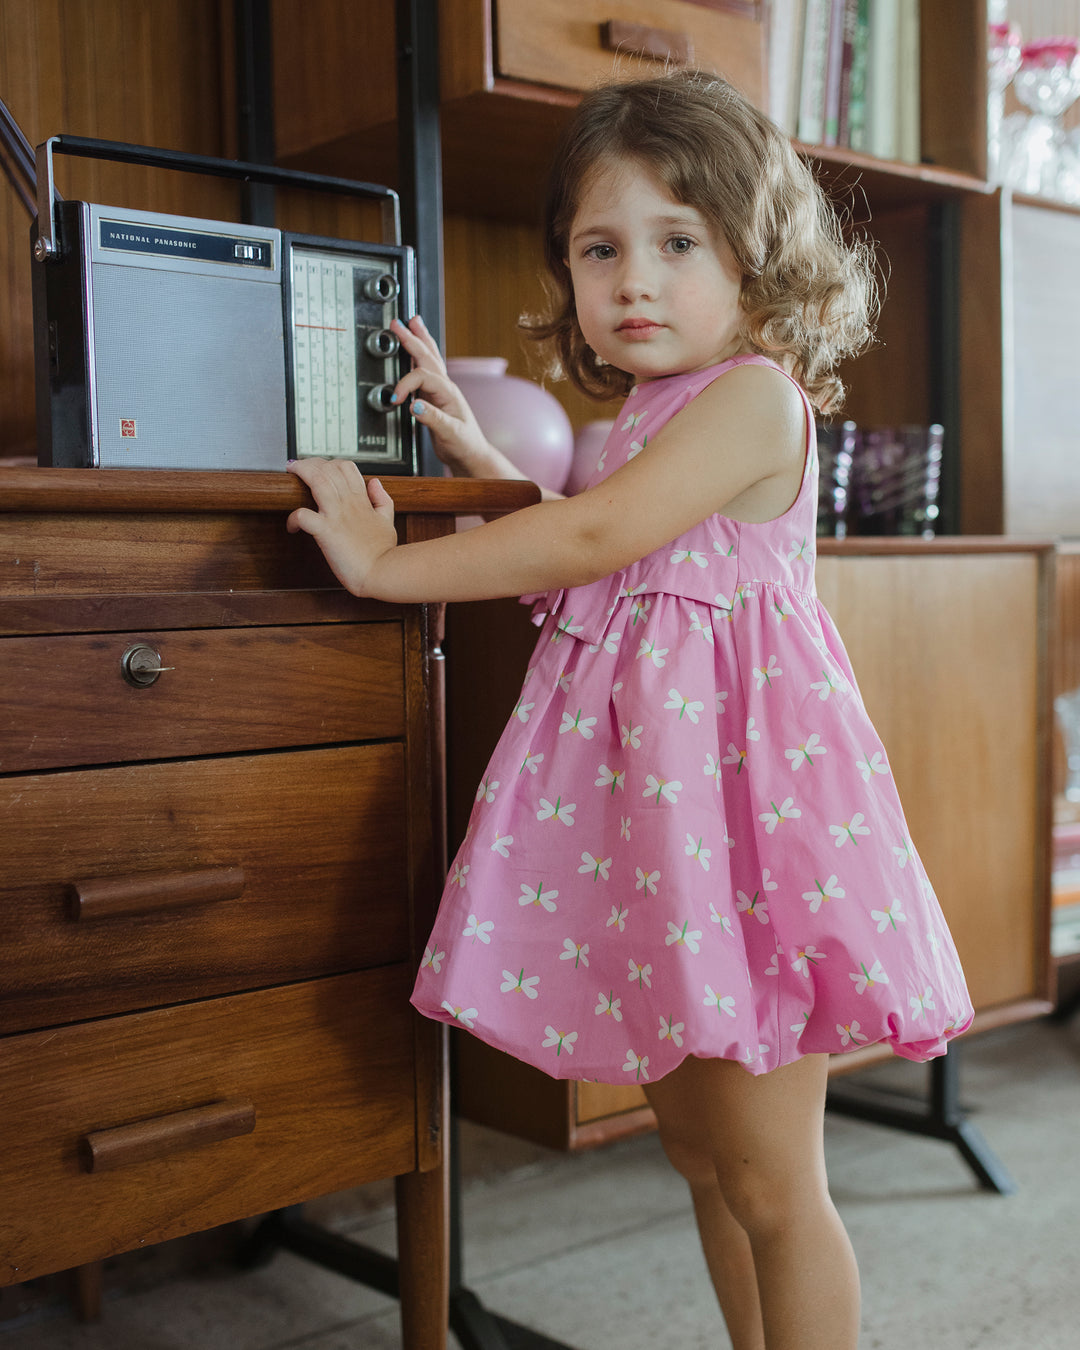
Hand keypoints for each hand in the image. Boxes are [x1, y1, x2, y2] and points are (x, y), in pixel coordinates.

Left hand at [285, 459, 396, 596]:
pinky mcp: (326, 533)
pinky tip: (292, 526)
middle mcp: (348, 503)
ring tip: (291, 475)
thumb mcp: (388, 521)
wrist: (382, 573)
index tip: (320, 468)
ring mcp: (337, 516)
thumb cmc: (384, 553)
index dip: (330, 463)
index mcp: (361, 500)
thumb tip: (375, 482)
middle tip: (299, 468)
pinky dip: (293, 518)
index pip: (346, 467)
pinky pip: (303, 516)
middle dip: (310, 463)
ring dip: (302, 473)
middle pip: (328, 469)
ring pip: (317, 481)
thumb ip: (382, 500)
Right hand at [390, 315, 496, 476]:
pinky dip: (419, 356)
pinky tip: (416, 351)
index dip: (406, 384)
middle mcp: (445, 387)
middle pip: (427, 356)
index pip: (422, 376)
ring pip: (429, 358)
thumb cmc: (464, 445)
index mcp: (448, 392)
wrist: (472, 455)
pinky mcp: (436, 397)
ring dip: (419, 339)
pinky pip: (426, 370)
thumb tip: (414, 404)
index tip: (396, 399)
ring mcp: (441, 390)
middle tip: (398, 324)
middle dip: (412, 338)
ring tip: (412, 323)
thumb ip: (432, 419)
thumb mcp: (449, 434)